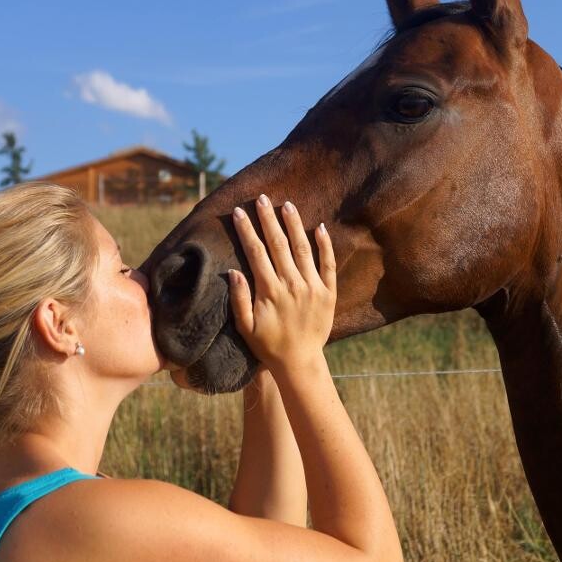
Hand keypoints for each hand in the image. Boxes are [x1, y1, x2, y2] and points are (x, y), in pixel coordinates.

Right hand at [228, 194, 335, 374]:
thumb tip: (232, 271)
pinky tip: (319, 227)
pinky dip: (325, 245)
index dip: (247, 230)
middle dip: (268, 219)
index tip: (240, 212)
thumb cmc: (267, 344)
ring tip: (287, 205)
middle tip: (262, 198)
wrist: (299, 362)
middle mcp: (292, 284)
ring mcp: (312, 287)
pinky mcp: (328, 293)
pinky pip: (328, 264)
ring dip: (294, 225)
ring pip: (303, 248)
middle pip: (279, 244)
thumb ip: (239, 299)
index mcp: (269, 291)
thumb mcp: (245, 327)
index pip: (256, 252)